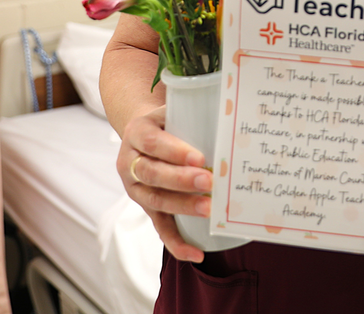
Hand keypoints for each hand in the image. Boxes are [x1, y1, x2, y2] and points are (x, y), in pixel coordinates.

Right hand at [115, 105, 212, 263]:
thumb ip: (194, 111)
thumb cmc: (167, 120)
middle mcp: (130, 161)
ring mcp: (135, 188)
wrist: (142, 131)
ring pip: (155, 201)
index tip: (201, 157)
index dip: (175, 151)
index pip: (153, 143)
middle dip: (181, 180)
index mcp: (137, 132)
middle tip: (209, 182)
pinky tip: (197, 253)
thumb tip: (233, 115)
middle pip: (152, 174)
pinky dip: (177, 243)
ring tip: (208, 209)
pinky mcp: (145, 207)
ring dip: (182, 207)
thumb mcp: (172, 108)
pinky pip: (159, 227)